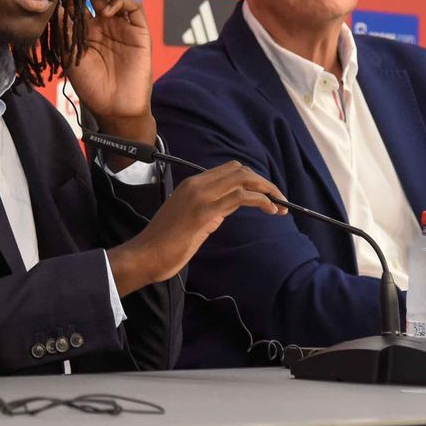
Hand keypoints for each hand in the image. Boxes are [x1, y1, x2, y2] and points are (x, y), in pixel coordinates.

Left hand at [66, 0, 153, 144]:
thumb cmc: (91, 86)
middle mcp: (105, 22)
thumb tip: (55, 5)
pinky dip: (122, 2)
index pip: (80, 0)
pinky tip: (107, 10)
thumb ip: (66, 31)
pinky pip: (135, 8)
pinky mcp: (140, 31)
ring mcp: (123, 25)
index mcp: (87, 28)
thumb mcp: (72, 56)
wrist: (114, 108)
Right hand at [107, 162, 283, 296]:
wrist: (145, 255)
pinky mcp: (205, 211)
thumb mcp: (191, 221)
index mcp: (191, 184)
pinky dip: (261, 200)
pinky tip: (271, 210)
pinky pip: (241, 197)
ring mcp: (200, 196)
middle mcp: (196, 184)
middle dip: (264, 182)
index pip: (229, 170)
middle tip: (279, 199)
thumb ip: (209, 210)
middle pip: (239, 170)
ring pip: (242, 179)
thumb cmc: (165, 243)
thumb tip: (227, 209)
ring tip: (280, 205)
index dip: (252, 179)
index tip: (266, 195)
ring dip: (267, 190)